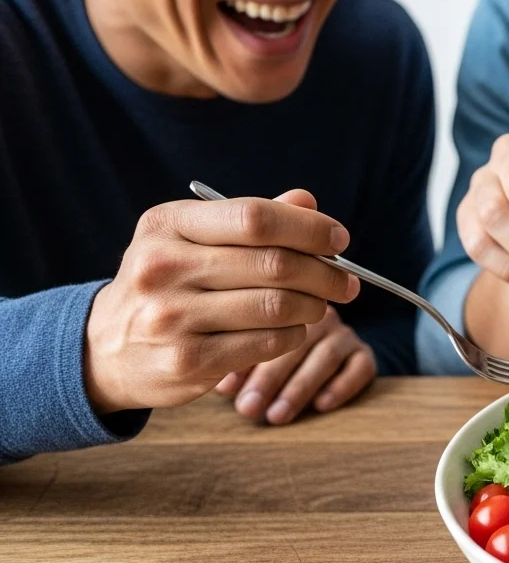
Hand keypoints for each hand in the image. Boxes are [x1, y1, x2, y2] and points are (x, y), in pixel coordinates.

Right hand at [85, 190, 360, 413]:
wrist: (106, 349)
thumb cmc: (168, 284)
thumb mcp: (192, 241)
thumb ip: (249, 221)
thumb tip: (307, 201)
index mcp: (167, 225)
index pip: (255, 217)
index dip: (308, 228)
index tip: (339, 239)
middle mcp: (163, 267)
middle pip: (275, 264)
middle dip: (325, 273)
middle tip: (347, 283)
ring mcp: (172, 317)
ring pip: (277, 306)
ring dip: (314, 306)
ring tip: (321, 306)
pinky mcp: (187, 361)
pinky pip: (268, 343)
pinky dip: (293, 335)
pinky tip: (293, 330)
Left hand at [213, 306, 374, 423]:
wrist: (315, 362)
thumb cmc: (270, 362)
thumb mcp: (250, 361)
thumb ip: (239, 366)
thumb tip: (224, 385)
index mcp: (284, 306)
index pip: (268, 326)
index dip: (247, 359)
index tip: (228, 390)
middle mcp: (317, 314)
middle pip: (297, 341)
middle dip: (270, 379)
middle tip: (249, 408)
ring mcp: (343, 333)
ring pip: (326, 355)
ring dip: (300, 388)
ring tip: (277, 416)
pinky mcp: (364, 353)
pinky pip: (360, 366)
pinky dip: (341, 386)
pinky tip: (321, 405)